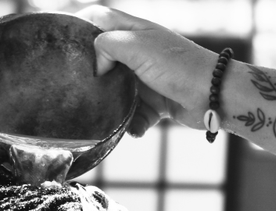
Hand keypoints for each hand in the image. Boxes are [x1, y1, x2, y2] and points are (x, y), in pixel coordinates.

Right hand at [78, 6, 217, 135]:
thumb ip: (107, 45)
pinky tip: (135, 129)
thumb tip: (95, 65)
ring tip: (109, 115)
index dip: (79, 24)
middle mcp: (138, 52)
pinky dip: (133, 124)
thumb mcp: (137, 46)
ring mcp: (146, 77)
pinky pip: (134, 114)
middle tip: (80, 87)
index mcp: (133, 30)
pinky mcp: (155, 102)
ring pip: (116, 92)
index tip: (61, 43)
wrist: (214, 96)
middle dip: (93, 75)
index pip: (99, 18)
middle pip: (103, 59)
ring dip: (113, 106)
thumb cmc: (179, 66)